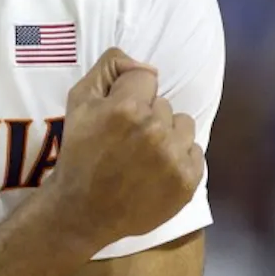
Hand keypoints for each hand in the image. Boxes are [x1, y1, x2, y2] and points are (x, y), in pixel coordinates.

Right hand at [43, 48, 203, 249]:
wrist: (84, 211)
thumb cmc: (79, 154)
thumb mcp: (79, 101)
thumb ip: (109, 67)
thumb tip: (141, 63)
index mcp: (127, 108)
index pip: (145, 77)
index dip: (130, 94)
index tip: (119, 115)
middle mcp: (155, 130)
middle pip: (163, 104)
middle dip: (147, 116)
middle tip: (127, 140)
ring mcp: (174, 157)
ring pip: (183, 125)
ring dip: (168, 135)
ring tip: (145, 155)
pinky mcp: (187, 181)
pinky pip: (195, 152)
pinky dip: (180, 159)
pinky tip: (158, 171)